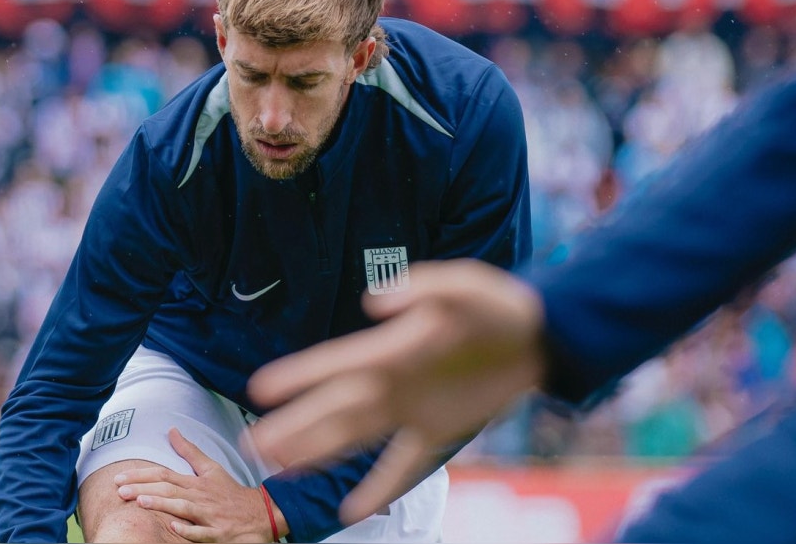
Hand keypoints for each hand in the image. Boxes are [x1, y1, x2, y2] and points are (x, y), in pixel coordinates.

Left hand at [115, 428, 280, 542]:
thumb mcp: (212, 468)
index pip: (164, 475)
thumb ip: (189, 451)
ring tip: (140, 502)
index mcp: (196, 482)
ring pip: (183, 508)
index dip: (141, 475)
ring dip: (162, 504)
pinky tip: (173, 527)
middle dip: (143, 489)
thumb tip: (171, 431)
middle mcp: (200, 497)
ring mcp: (209, 515)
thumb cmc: (231, 492)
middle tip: (119, 489)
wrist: (261, 513)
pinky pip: (202, 532)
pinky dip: (188, 530)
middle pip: (169, 490)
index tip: (119, 477)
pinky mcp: (218, 533)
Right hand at [248, 259, 545, 523]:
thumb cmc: (500, 305)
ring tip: (279, 468)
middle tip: (254, 443)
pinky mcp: (439, 432)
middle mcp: (392, 383)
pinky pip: (403, 467)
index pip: (336, 365)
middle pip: (334, 410)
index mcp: (392, 349)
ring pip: (355, 439)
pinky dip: (379, 489)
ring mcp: (412, 411)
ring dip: (318, 454)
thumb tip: (375, 299)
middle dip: (295, 427)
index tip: (260, 388)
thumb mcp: (466, 285)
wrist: (541, 336)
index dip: (299, 377)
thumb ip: (423, 286)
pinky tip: (351, 511)